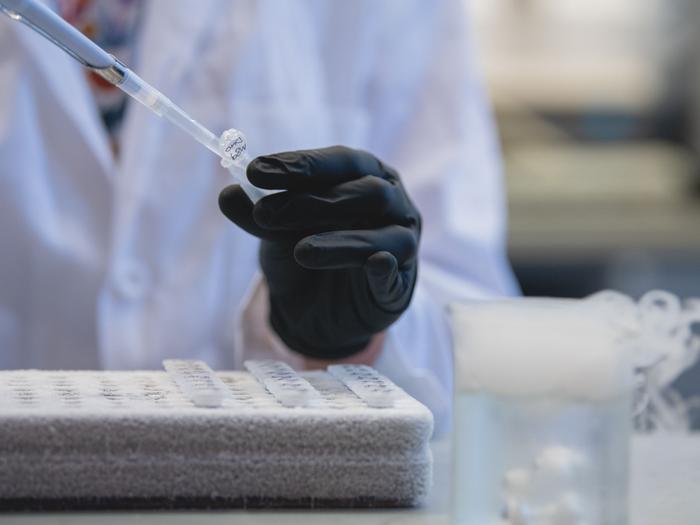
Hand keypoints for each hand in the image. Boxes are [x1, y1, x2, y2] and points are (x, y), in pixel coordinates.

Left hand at [218, 146, 420, 358]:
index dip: (302, 164)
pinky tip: (374, 265)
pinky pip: (396, 276)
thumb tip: (227, 196)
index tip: (255, 170)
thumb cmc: (306, 250)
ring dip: (341, 241)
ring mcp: (402, 244)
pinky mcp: (400, 286)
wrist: (320, 307)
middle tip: (265, 213)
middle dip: (314, 201)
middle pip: (367, 193)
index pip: (341, 161)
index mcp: (366, 176)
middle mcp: (393, 203)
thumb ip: (257, 214)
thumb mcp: (276, 231)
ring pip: (384, 235)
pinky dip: (385, 270)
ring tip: (301, 251)